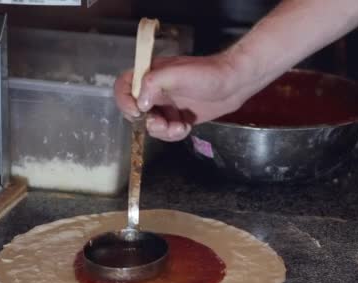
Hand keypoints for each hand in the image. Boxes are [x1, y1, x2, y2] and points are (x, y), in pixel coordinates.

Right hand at [114, 53, 249, 141]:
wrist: (233, 84)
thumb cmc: (207, 74)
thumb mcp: (178, 73)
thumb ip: (153, 83)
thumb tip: (140, 104)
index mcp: (150, 75)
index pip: (124, 86)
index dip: (124, 101)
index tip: (138, 112)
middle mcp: (154, 91)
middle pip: (135, 111)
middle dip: (148, 122)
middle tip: (162, 124)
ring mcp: (166, 105)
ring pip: (151, 125)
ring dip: (163, 131)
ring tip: (179, 127)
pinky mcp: (177, 118)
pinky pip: (166, 132)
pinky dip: (173, 134)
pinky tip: (185, 128)